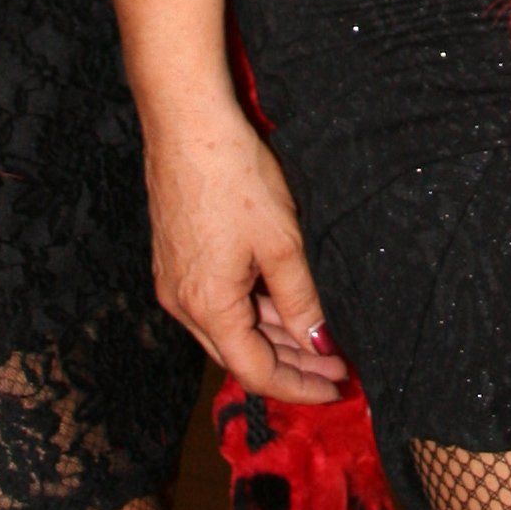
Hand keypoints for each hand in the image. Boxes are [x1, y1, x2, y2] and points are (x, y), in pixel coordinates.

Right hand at [142, 86, 351, 404]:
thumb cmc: (234, 177)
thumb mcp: (282, 243)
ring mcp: (174, 280)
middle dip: (290, 364)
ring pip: (229, 327)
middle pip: (240, 355)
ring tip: (319, 334)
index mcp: (207, 307)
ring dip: (273, 335)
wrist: (187, 124)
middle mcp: (182, 303)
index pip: (255, 372)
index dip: (298, 385)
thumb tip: (317, 342)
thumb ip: (300, 300)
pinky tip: (284, 301)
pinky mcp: (175, 257)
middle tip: (336, 363)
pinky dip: (252, 308)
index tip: (335, 385)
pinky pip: (217, 300)